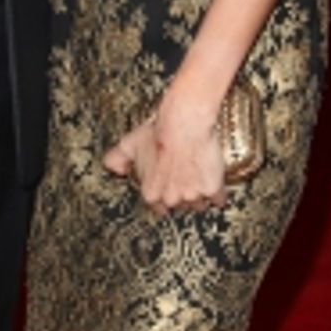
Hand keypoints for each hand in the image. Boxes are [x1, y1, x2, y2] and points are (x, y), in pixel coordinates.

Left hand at [103, 89, 226, 215]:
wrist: (184, 123)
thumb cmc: (158, 132)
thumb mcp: (130, 144)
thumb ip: (117, 159)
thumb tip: (112, 167)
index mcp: (151, 194)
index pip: (158, 207)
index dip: (164, 195)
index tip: (168, 187)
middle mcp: (171, 199)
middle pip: (179, 207)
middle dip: (182, 195)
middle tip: (184, 178)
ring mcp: (192, 197)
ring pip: (199, 205)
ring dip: (199, 195)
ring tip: (199, 178)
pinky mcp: (212, 190)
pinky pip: (218, 199)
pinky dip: (217, 192)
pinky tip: (214, 182)